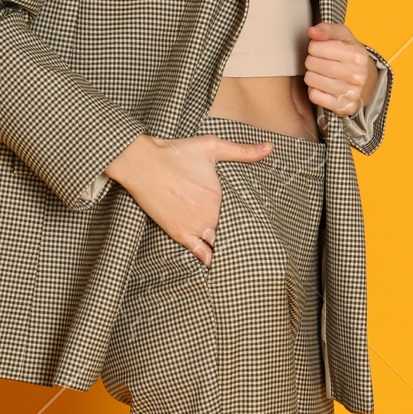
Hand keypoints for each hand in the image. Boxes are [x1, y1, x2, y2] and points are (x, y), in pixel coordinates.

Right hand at [103, 134, 272, 263]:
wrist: (141, 163)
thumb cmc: (175, 152)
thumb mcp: (212, 146)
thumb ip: (242, 151)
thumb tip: (270, 147)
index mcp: (220, 196)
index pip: (242, 214)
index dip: (250, 220)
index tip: (261, 227)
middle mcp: (210, 214)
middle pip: (232, 231)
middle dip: (241, 236)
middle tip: (254, 246)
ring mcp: (194, 226)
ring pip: (218, 245)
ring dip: (227, 250)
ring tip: (240, 260)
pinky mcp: (178, 233)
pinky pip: (199, 253)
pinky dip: (210, 261)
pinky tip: (218, 266)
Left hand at [304, 22, 375, 117]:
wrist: (368, 82)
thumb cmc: (352, 56)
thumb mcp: (344, 37)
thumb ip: (327, 29)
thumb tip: (311, 31)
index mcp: (357, 55)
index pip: (315, 47)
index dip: (315, 47)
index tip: (323, 50)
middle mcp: (356, 75)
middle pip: (311, 63)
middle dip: (313, 61)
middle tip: (323, 63)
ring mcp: (350, 93)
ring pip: (310, 80)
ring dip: (313, 76)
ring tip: (324, 74)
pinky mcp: (343, 107)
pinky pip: (313, 96)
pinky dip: (316, 90)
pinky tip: (325, 87)